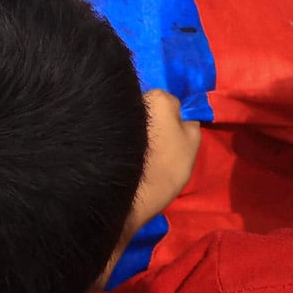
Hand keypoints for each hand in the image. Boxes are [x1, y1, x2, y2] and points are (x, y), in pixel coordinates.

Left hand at [124, 91, 203, 243]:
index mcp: (157, 97)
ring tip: (141, 155)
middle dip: (154, 124)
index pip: (171, 102)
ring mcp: (114, 116)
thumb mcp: (192, 142)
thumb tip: (180, 118)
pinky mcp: (100, 132)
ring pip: (133, 121)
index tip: (172, 138)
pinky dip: (123, 141)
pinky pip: (118, 133)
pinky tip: (125, 158)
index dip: (174, 121)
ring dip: (137, 132)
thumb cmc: (167, 166)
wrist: (132, 194)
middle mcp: (133, 100)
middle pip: (149, 110)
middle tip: (157, 147)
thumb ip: (189, 122)